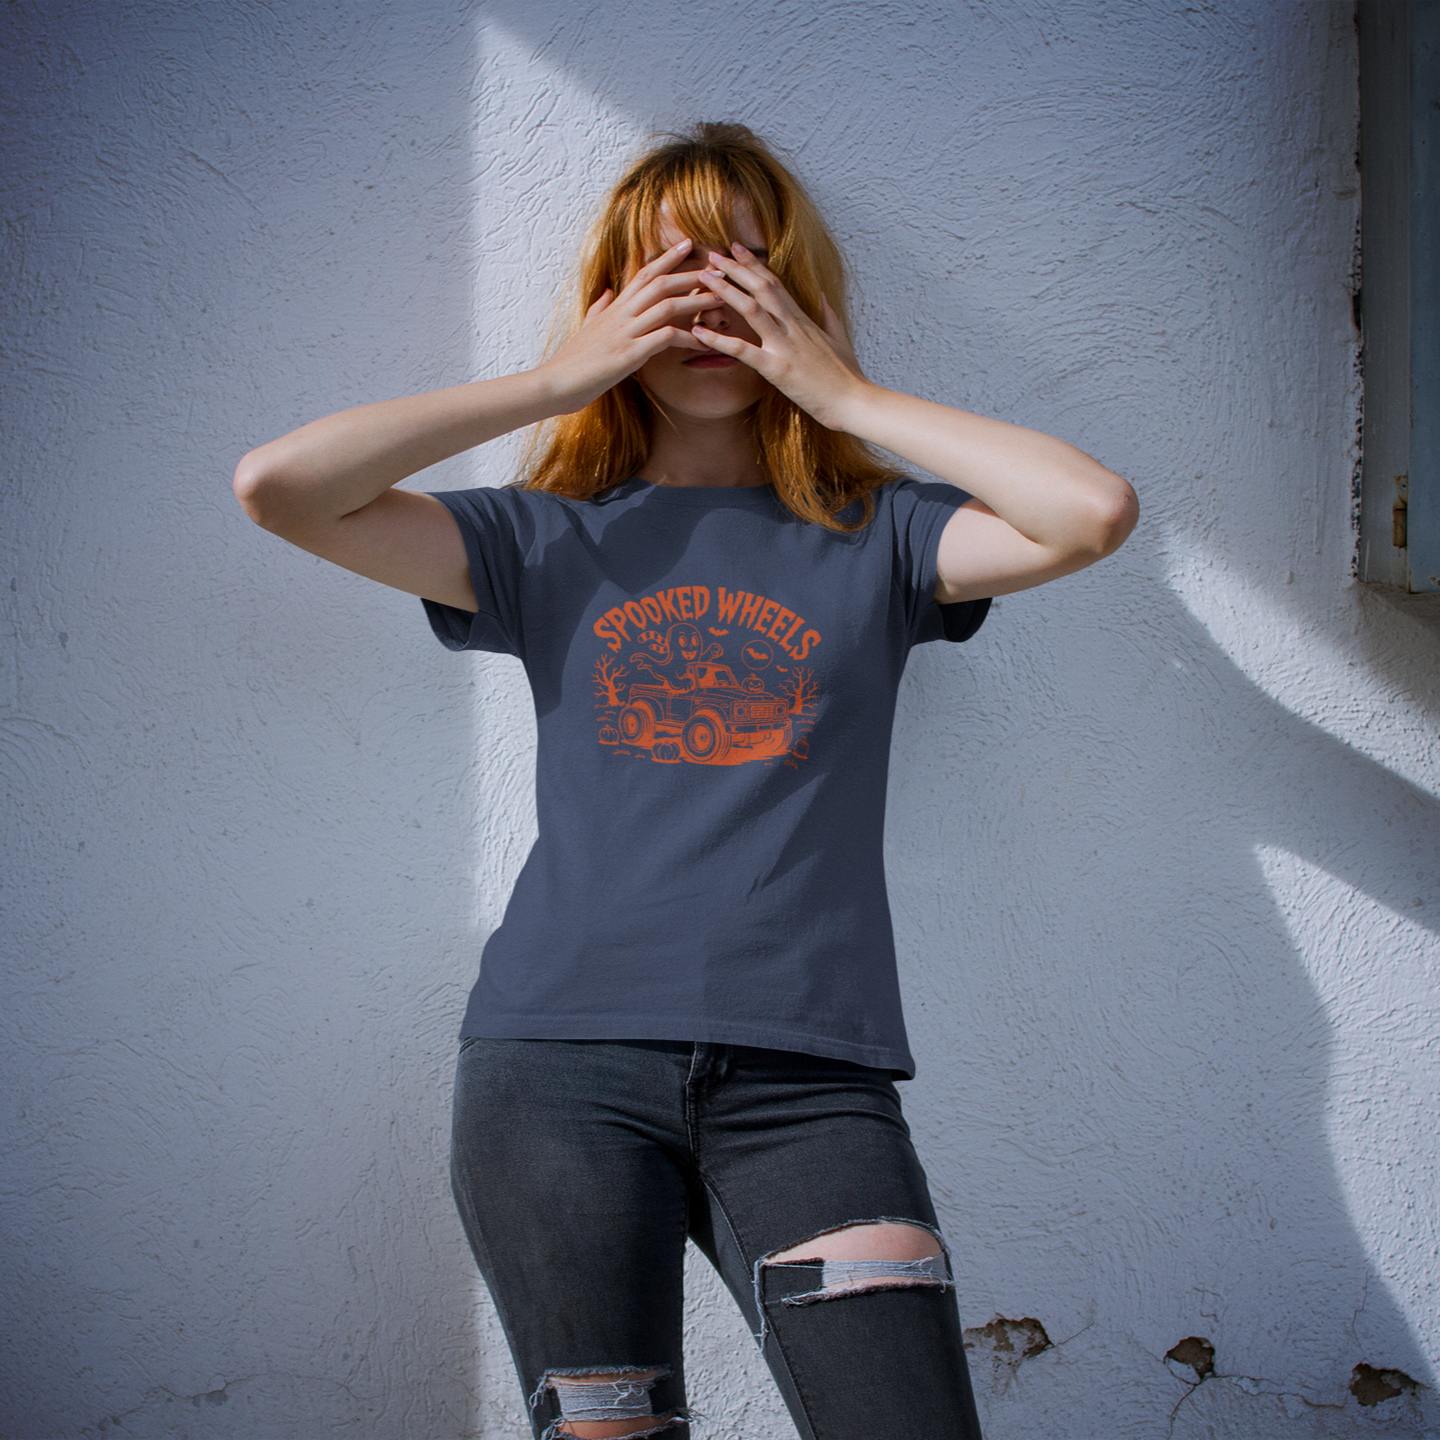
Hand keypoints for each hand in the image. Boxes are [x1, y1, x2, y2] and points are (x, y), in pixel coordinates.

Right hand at [541, 240, 715, 410]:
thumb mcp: (587, 328)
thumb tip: (608, 292)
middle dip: (692, 275)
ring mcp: (625, 332)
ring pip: (667, 306)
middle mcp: (621, 314)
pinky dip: (688, 338)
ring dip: (697, 301)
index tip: (689, 244)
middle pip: (661, 283)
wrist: (555, 383)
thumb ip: (600, 308)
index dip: (667, 257)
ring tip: (721, 301)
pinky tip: (705, 341)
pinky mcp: (629, 354)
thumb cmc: (573, 361)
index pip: (644, 273)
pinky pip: (665, 339)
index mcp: (614, 307)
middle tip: (720, 270)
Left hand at [690, 243, 871, 428]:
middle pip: (761, 287)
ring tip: (703, 277)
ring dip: (725, 290)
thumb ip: (828, 315)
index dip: (754, 264)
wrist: (855, 401)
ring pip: (752, 308)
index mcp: (804, 320)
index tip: (737, 249)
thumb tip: (822, 295)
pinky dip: (718, 339)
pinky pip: (743, 350)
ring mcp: (785, 346)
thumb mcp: (840, 339)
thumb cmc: (847, 376)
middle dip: (736, 267)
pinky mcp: (777, 369)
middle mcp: (793, 327)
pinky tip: (697, 332)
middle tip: (713, 254)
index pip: (776, 284)